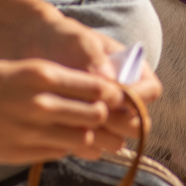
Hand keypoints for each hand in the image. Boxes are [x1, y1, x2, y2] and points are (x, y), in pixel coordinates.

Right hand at [0, 57, 128, 163]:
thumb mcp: (16, 70)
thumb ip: (49, 83)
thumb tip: (82, 96)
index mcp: (41, 73)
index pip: (97, 87)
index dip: (113, 96)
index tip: (117, 98)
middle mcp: (40, 101)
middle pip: (96, 114)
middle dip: (109, 119)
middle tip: (113, 121)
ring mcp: (29, 130)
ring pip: (81, 139)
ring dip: (94, 139)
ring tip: (98, 138)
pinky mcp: (18, 152)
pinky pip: (57, 153)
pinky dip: (68, 149)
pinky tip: (68, 145)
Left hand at [6, 11, 162, 139]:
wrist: (35, 47)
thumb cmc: (63, 38)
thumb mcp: (78, 40)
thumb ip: (93, 57)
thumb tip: (108, 79)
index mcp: (134, 70)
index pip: (150, 91)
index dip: (136, 98)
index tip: (112, 97)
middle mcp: (124, 96)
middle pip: (137, 123)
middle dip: (119, 123)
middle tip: (93, 115)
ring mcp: (106, 115)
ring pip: (117, 139)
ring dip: (100, 136)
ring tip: (75, 122)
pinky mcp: (88, 128)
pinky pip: (93, 146)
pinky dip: (81, 143)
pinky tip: (62, 129)